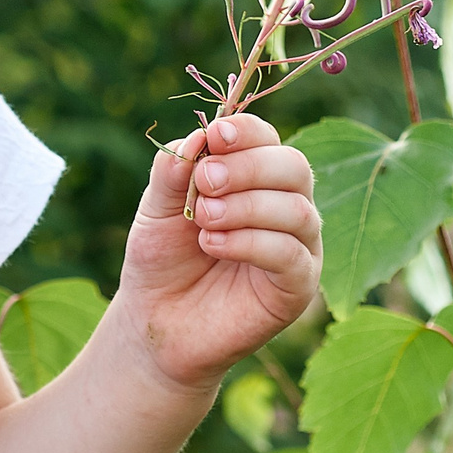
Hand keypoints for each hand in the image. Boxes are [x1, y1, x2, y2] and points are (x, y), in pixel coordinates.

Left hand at [111, 115, 319, 393]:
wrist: (154, 320)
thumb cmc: (161, 260)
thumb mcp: (156, 208)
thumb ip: (174, 171)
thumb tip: (200, 134)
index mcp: (254, 179)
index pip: (268, 139)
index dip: (247, 132)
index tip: (216, 136)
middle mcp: (285, 206)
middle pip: (293, 166)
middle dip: (248, 167)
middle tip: (206, 181)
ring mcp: (297, 247)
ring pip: (297, 209)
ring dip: (246, 206)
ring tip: (203, 219)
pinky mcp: (297, 287)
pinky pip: (291, 254)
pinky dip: (251, 242)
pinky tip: (213, 244)